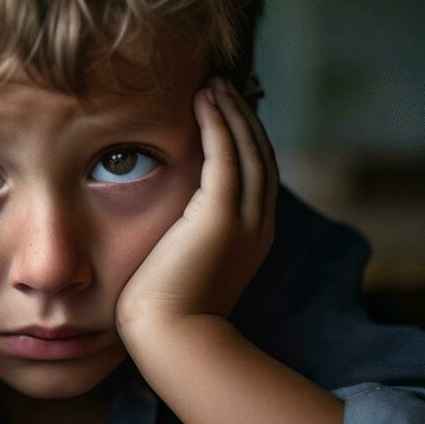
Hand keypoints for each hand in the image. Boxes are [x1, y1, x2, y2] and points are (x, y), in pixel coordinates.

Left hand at [115, 75, 277, 335]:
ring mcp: (244, 221)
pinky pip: (225, 155)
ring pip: (247, 150)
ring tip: (215, 83)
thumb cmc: (165, 313)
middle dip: (244, 118)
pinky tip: (204, 100)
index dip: (246, 139)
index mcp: (252, 237)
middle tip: (224, 85)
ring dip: (232, 112)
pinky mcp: (220, 217)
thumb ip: (186, 237)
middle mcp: (257, 225)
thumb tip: (168, 223)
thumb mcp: (183, 265)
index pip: (256, 175)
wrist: (171, 339)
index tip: (227, 111)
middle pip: (260, 156)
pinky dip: (218, 123)